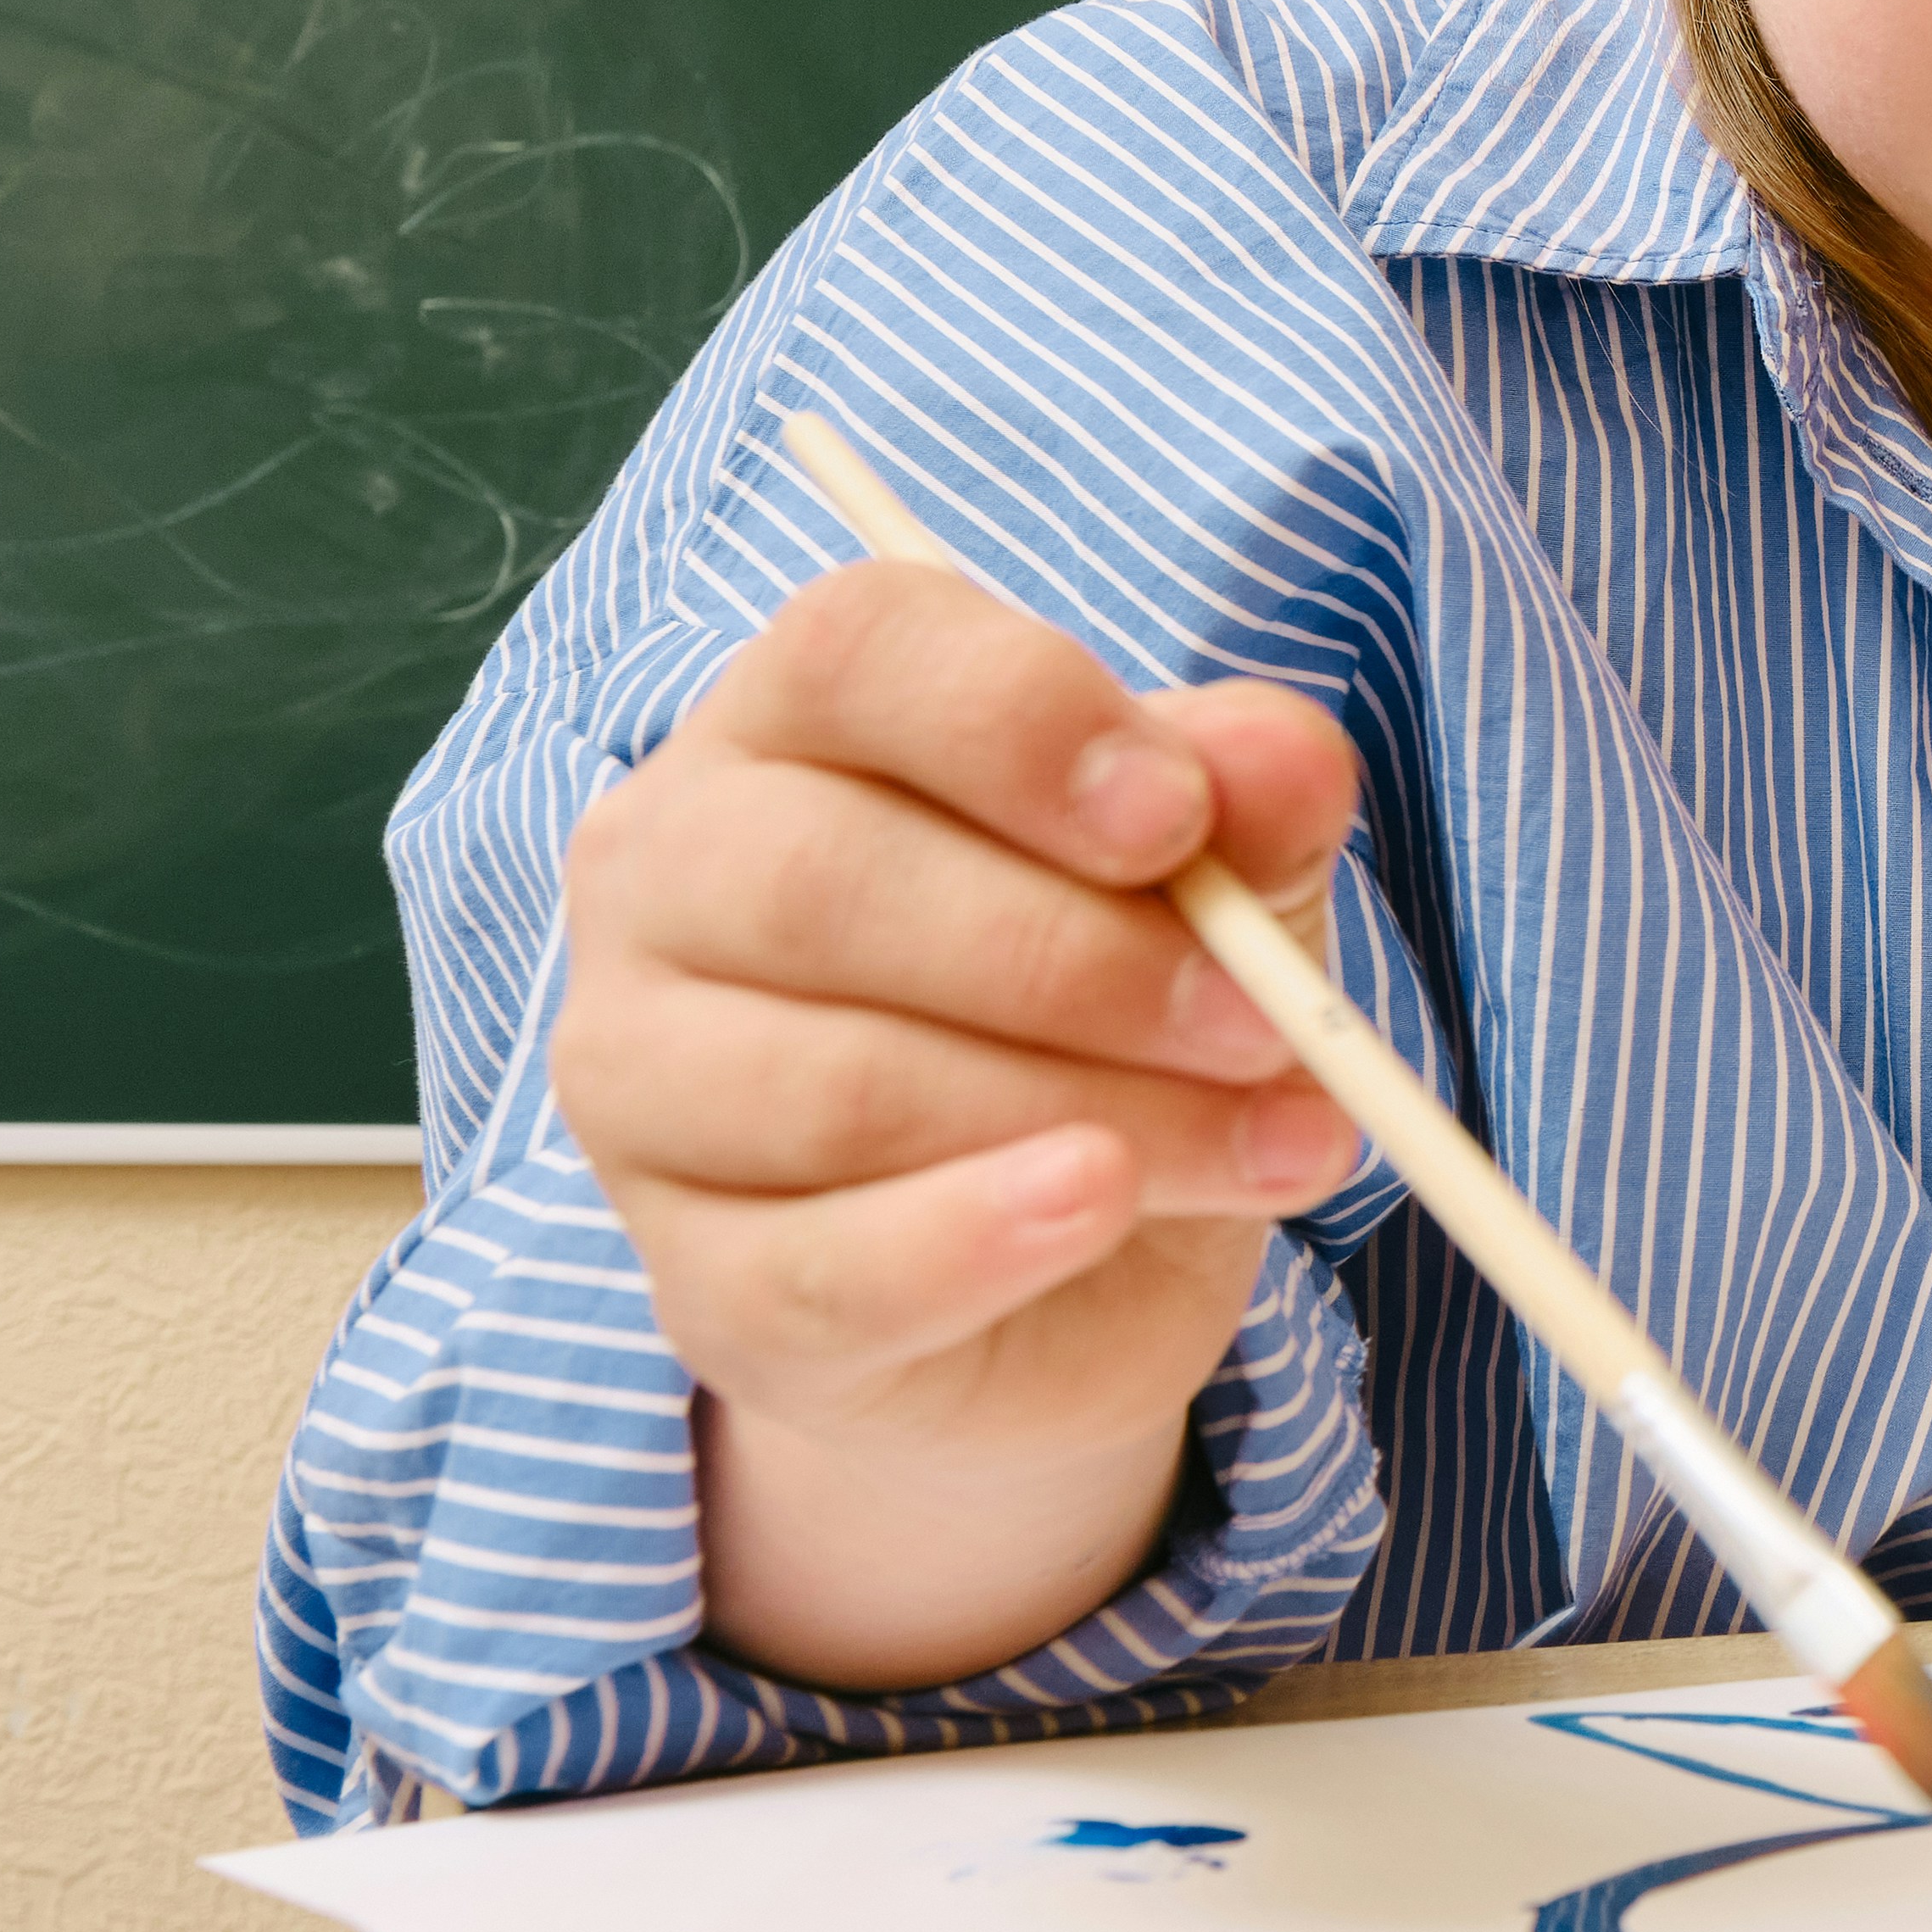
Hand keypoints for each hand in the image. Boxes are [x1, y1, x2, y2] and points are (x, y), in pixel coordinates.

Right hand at [548, 558, 1366, 1688]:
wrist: (1075, 1272)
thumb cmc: (1117, 1007)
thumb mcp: (1218, 878)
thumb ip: (1249, 802)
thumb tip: (1289, 762)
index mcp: (788, 724)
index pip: (852, 652)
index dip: (1021, 721)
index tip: (1178, 817)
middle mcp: (665, 881)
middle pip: (823, 880)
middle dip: (1082, 958)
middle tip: (1267, 1023)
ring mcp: (642, 1087)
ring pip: (837, 1088)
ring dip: (1090, 1112)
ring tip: (1271, 1141)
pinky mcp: (694, 1280)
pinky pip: (819, 1270)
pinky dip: (979, 1243)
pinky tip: (1104, 1211)